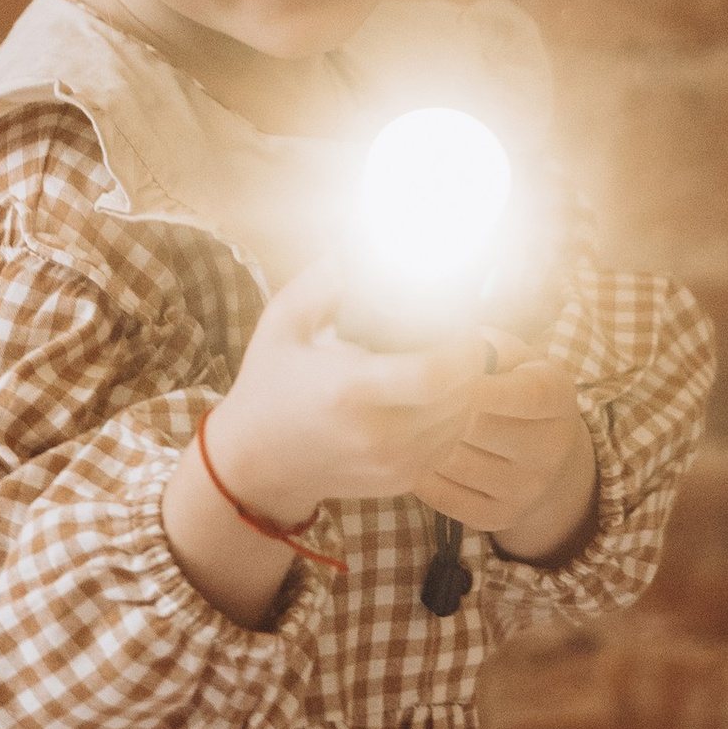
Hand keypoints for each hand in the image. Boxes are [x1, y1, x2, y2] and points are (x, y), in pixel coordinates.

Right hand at [202, 260, 490, 532]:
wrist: (257, 463)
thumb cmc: (268, 385)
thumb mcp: (282, 325)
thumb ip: (320, 284)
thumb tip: (355, 249)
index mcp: (349, 390)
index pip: (435, 372)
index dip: (462, 346)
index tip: (462, 322)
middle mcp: (377, 433)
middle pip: (459, 396)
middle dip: (469, 362)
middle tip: (460, 334)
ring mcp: (392, 463)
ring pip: (461, 421)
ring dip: (466, 390)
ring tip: (450, 362)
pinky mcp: (400, 480)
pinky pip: (448, 444)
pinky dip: (452, 417)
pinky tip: (436, 394)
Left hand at [411, 349, 598, 561]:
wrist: (545, 453)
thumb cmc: (512, 387)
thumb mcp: (511, 355)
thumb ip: (482, 344)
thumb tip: (438, 337)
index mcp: (558, 397)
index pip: (521, 392)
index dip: (474, 381)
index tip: (437, 370)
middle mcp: (551, 448)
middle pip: (478, 426)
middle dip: (434, 407)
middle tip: (401, 392)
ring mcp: (529, 489)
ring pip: (454, 460)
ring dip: (418, 439)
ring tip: (398, 420)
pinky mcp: (503, 516)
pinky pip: (446, 495)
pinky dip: (420, 473)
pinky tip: (408, 452)